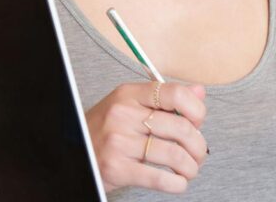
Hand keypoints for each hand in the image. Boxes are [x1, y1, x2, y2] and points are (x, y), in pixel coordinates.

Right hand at [85, 82, 207, 193]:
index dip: (196, 110)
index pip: (175, 93)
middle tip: (197, 155)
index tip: (197, 123)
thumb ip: (165, 99)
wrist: (75, 152)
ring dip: (190, 168)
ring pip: (175, 155)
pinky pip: (160, 178)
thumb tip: (200, 92)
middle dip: (198, 146)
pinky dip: (177, 184)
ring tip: (188, 170)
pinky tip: (177, 182)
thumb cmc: (105, 130)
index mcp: (128, 94)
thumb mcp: (129, 106)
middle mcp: (122, 114)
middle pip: (181, 128)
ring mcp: (118, 141)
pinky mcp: (116, 167)